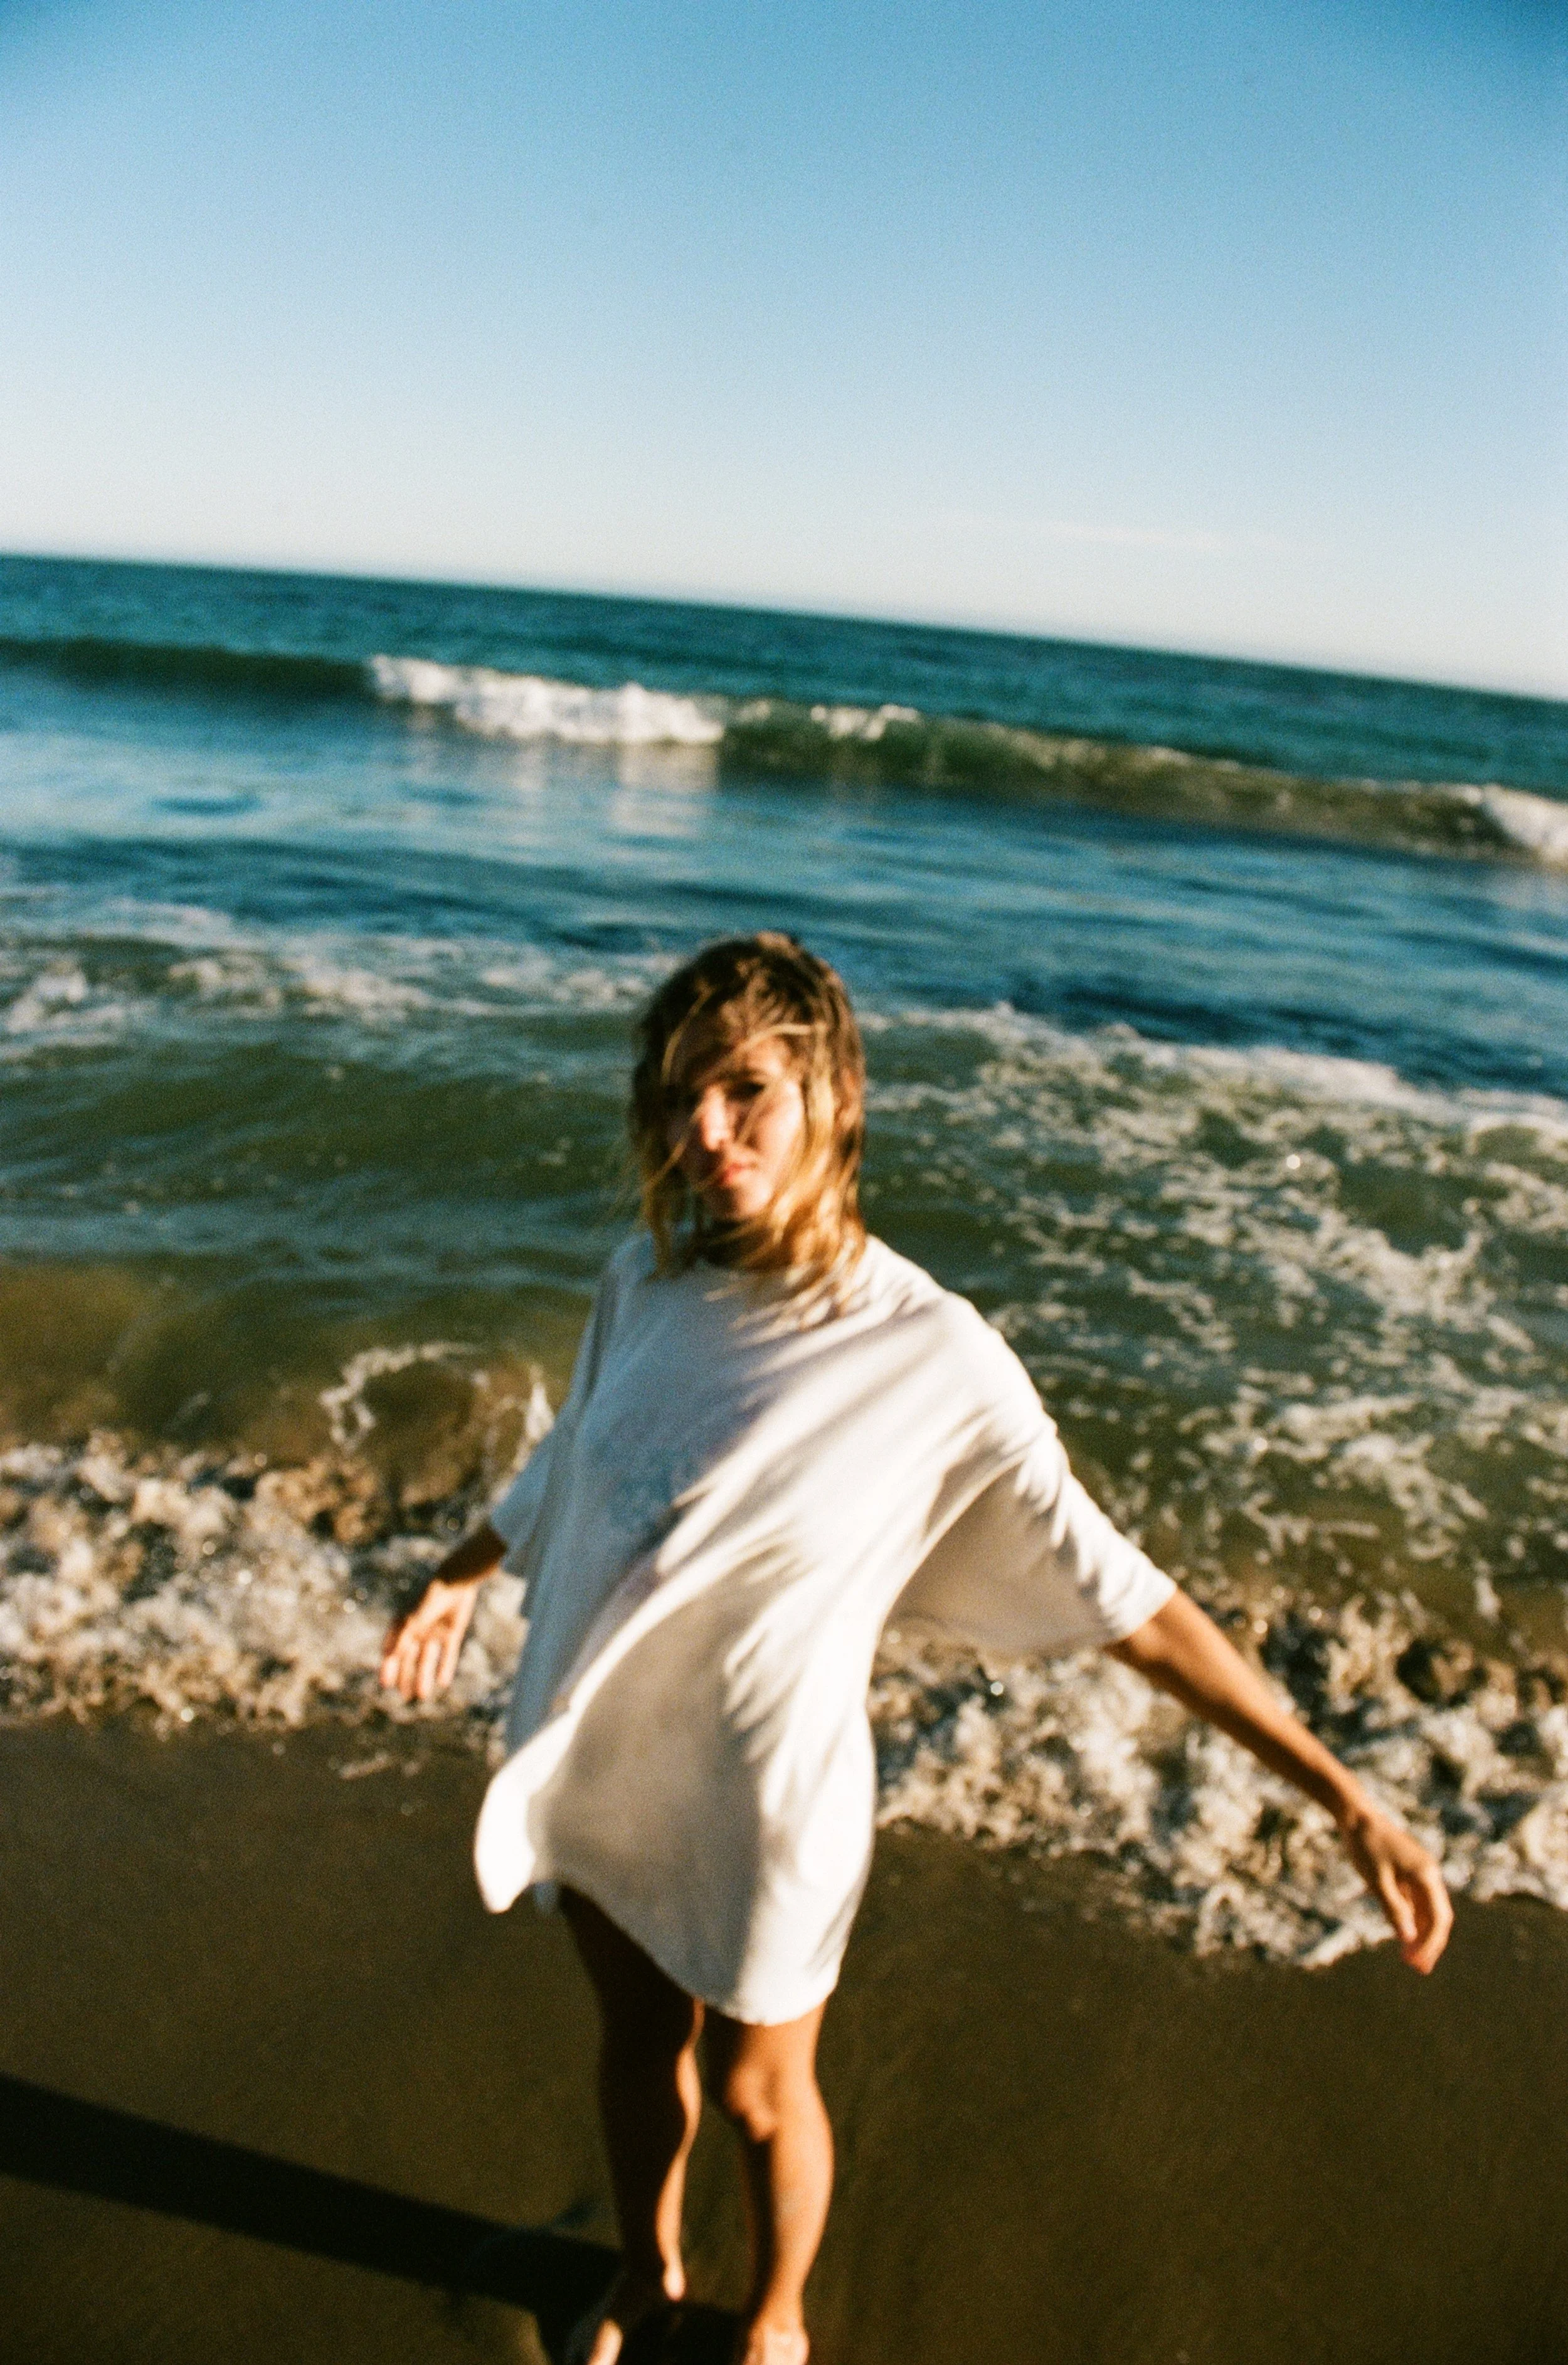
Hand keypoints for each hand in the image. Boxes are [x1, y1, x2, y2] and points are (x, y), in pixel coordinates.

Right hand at [380, 1576, 480, 1702]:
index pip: (393, 1650)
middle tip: (404, 1697)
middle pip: (409, 1658)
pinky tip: (442, 1683)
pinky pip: (447, 1654)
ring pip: (427, 1659)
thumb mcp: (413, 1620)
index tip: (385, 1684)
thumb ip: (401, 1638)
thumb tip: (387, 1657)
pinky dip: (445, 1667)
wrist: (456, 1581)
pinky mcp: (452, 1632)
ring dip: (424, 1676)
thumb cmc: (430, 1599)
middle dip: (406, 1677)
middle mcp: (418, 1630)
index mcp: (404, 1625)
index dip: (389, 1667)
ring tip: (422, 1695)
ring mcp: (435, 1631)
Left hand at [1338, 1801, 1452, 1972]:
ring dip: (1420, 1933)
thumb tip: (1408, 1939)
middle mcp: (1429, 1873)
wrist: (1355, 1815)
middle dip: (1429, 1943)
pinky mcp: (1408, 1871)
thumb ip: (1394, 1910)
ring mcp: (1420, 1872)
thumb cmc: (1365, 1846)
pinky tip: (1401, 1934)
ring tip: (1409, 1958)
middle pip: (1437, 1916)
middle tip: (1419, 1969)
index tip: (1417, 1964)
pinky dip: (1411, 1918)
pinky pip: (1415, 1900)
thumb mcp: (1376, 1881)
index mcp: (1427, 1875)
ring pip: (1427, 1909)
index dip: (1430, 1944)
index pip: (1439, 1918)